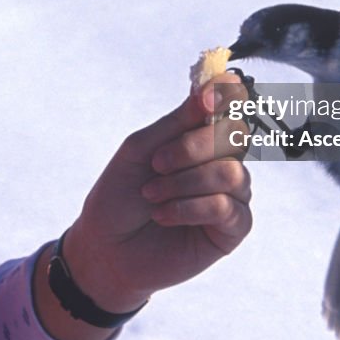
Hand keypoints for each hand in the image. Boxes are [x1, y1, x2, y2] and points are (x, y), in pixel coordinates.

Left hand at [33, 73, 252, 339]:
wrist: (105, 247)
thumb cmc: (120, 195)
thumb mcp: (141, 150)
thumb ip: (177, 121)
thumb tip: (212, 91)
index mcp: (200, 135)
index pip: (231, 104)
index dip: (227, 95)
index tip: (207, 98)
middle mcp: (222, 160)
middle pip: (234, 136)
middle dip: (191, 148)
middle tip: (155, 165)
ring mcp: (232, 195)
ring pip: (231, 173)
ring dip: (186, 182)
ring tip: (153, 195)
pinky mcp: (233, 229)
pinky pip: (227, 208)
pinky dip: (189, 208)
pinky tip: (163, 216)